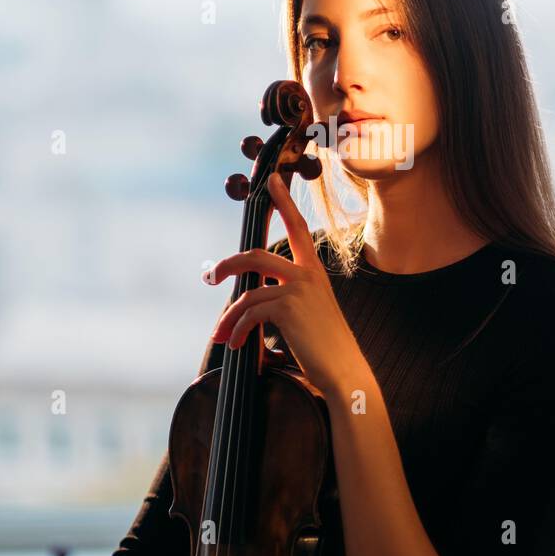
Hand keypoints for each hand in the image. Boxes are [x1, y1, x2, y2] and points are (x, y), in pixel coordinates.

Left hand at [204, 171, 365, 397]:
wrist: (345, 374)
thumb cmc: (326, 351)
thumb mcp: (307, 317)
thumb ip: (283, 302)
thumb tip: (250, 304)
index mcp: (314, 273)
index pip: (298, 228)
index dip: (285, 202)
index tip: (273, 181)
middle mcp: (308, 274)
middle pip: (256, 255)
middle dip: (227, 265)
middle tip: (210, 278)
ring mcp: (299, 289)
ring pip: (247, 289)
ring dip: (228, 316)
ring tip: (221, 335)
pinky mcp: (288, 307)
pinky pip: (250, 311)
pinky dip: (238, 329)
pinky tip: (237, 345)